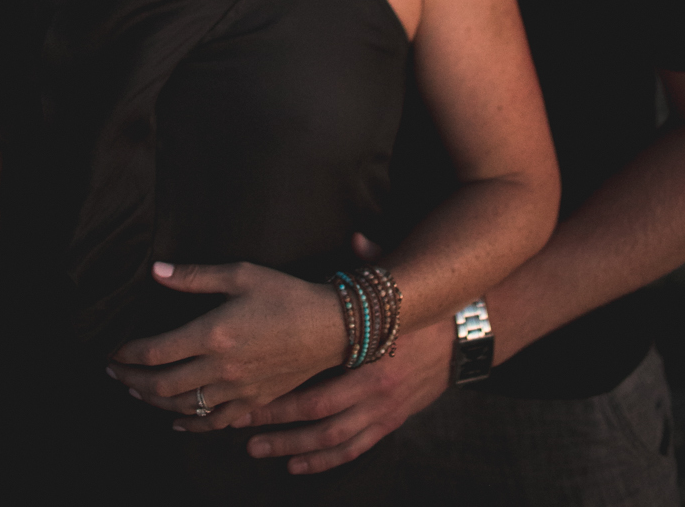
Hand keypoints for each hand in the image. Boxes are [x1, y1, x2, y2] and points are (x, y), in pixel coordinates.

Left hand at [106, 260, 345, 429]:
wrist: (329, 326)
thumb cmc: (285, 294)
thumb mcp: (241, 274)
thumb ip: (196, 276)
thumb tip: (157, 271)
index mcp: (214, 333)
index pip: (156, 352)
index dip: (128, 354)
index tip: (112, 351)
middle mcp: (221, 368)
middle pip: (162, 385)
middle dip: (131, 381)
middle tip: (114, 374)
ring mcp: (237, 390)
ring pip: (183, 406)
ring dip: (153, 402)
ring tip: (136, 391)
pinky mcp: (253, 402)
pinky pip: (214, 423)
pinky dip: (190, 425)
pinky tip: (177, 421)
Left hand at [231, 234, 451, 474]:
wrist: (461, 341)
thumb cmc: (418, 313)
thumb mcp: (396, 291)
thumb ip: (372, 265)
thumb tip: (357, 236)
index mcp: (370, 360)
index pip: (316, 386)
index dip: (281, 396)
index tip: (247, 395)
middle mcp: (374, 392)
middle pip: (317, 416)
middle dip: (277, 424)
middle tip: (239, 426)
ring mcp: (383, 412)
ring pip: (332, 440)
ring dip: (293, 447)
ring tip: (257, 449)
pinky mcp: (391, 423)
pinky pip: (354, 448)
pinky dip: (325, 461)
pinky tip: (298, 465)